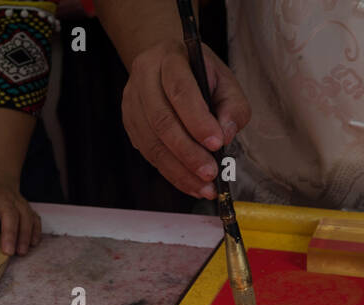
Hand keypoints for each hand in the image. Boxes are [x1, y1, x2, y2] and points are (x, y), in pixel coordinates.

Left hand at [0, 175, 40, 254]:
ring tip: (21, 252)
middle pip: (9, 213)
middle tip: (8, 252)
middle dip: (10, 233)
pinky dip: (36, 230)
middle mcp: (2, 198)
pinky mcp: (27, 207)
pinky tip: (33, 243)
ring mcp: (17, 202)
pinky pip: (35, 217)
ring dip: (25, 235)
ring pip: (25, 216)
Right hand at [120, 40, 250, 198]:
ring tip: (205, 187)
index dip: (198, 120)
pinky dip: (173, 174)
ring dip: (180, 170)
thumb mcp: (226, 82)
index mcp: (170, 58)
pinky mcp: (130, 124)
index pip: (180, 89)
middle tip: (211, 173)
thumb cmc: (202, 75)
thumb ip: (233, 107)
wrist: (170, 66)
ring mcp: (132, 102)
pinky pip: (150, 155)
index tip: (217, 144)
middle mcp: (144, 77)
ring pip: (152, 142)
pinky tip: (192, 185)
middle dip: (188, 152)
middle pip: (162, 120)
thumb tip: (226, 136)